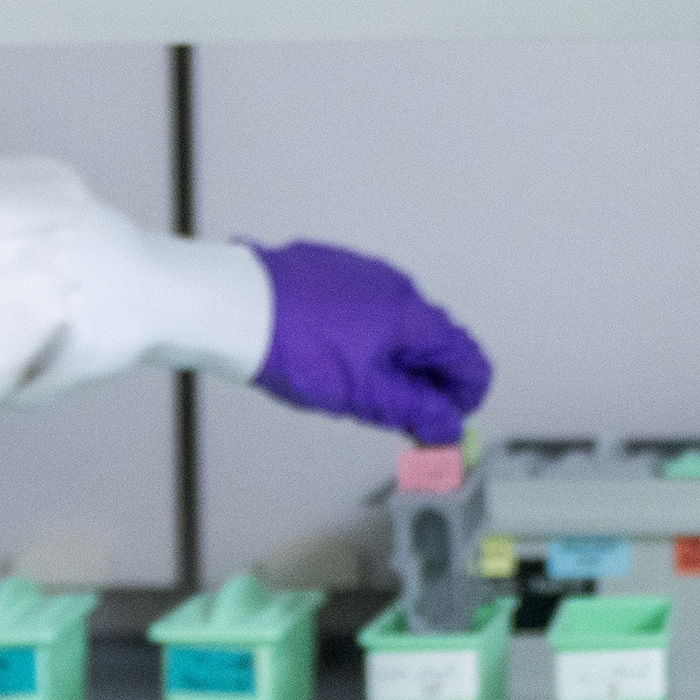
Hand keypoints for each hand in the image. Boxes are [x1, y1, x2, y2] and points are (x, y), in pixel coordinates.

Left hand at [244, 239, 491, 443]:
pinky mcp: (330, 271)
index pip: (468, 359)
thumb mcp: (363, 394)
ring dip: (393, 361)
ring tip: (356, 390)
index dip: (464, 400)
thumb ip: (416, 411)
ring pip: (396, 325)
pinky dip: (364, 337)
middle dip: (426, 385)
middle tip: (399, 419)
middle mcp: (395, 286)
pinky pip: (363, 308)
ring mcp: (361, 273)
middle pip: (433, 342)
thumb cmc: (295, 346)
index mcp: (412, 314)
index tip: (442, 427)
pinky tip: (331, 357)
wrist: (231, 305)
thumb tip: (451, 428)